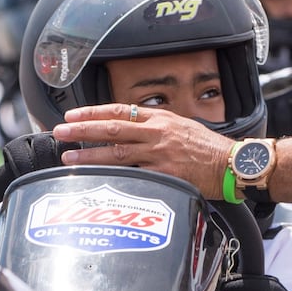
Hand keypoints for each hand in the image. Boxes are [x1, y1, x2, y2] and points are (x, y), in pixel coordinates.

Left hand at [53, 105, 232, 196]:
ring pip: (117, 153)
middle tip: (60, 132)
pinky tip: (96, 180)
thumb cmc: (207, 148)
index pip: (119, 110)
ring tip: (69, 157)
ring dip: (90, 155)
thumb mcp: (180, 126)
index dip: (92, 112)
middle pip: (112, 129)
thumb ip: (154, 126)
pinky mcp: (164, 177)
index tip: (72, 115)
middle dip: (83, 130)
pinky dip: (113, 178)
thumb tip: (127, 127)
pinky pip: (133, 176)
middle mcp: (157, 134)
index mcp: (159, 119)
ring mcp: (159, 156)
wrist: (231, 164)